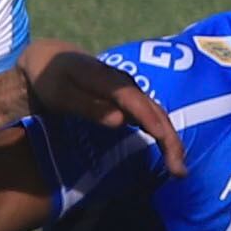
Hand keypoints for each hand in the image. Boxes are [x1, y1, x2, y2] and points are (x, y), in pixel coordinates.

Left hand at [26, 46, 184, 175]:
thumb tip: (121, 121)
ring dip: (170, 141)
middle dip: (170, 139)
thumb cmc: (52, 78)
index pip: (136, 101)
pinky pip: (152, 118)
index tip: (165, 142)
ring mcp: (131, 93)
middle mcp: (127, 84)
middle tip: (179, 170)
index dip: (152, 121)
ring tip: (179, 169)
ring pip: (157, 116)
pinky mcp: (131, 101)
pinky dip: (162, 137)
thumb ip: (88, 106)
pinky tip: (168, 155)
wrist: (52, 60)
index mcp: (110, 80)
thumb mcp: (61, 93)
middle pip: (154, 111)